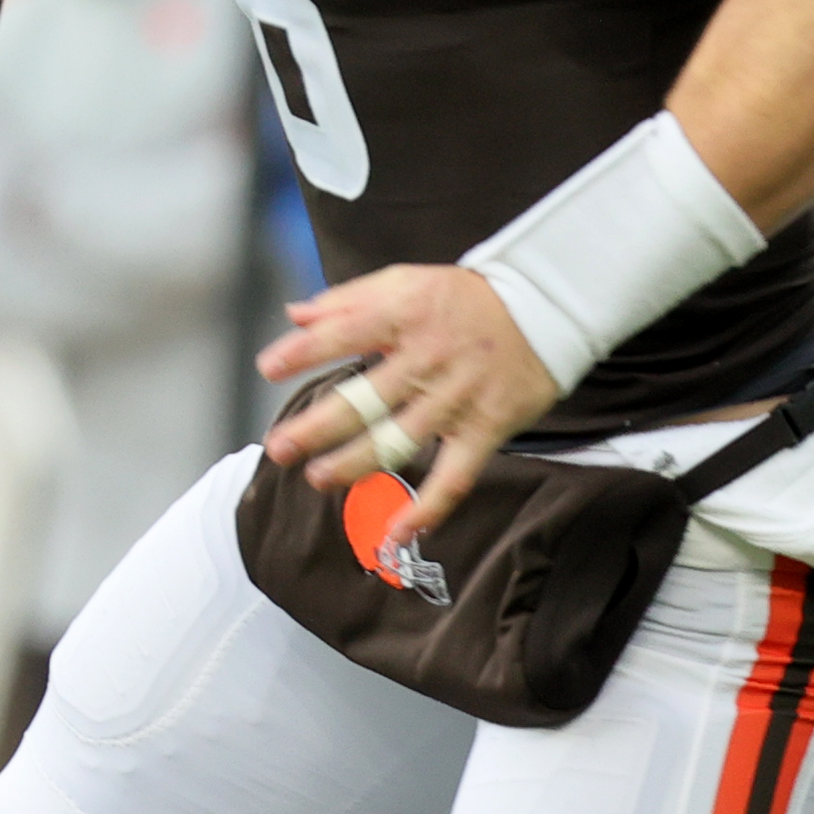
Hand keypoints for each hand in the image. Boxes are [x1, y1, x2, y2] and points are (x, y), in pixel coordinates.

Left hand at [257, 264, 560, 541]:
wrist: (546, 307)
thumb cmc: (465, 299)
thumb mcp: (406, 281)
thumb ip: (348, 300)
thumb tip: (295, 315)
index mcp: (405, 316)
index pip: (345, 334)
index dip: (304, 352)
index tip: (268, 369)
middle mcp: (428, 359)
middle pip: (365, 400)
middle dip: (316, 428)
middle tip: (280, 448)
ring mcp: (457, 398)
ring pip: (399, 441)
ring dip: (355, 465)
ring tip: (318, 478)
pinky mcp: (486, 428)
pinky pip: (455, 477)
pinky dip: (429, 509)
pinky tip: (398, 532)